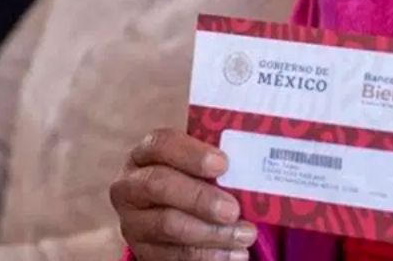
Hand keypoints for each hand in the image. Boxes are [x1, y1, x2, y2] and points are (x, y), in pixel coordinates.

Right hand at [110, 128, 256, 260]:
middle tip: (233, 209)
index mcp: (147, 153)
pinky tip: (234, 254)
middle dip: (200, 198)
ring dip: (211, 232)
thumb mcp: (202, 163)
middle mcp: (131, 185)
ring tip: (245, 234)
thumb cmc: (198, 178)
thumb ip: (220, 159)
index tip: (223, 164)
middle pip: (158, 185)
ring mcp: (133, 221)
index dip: (191, 154)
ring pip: (168, 225)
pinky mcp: (143, 251)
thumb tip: (261, 158)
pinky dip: (208, 256)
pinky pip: (173, 256)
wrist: (178, 211)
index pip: (161, 144)